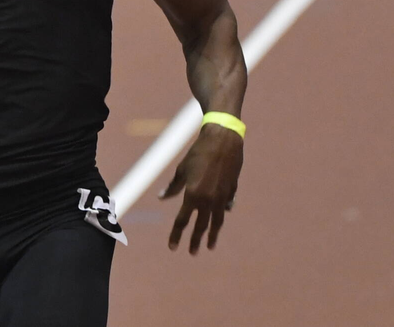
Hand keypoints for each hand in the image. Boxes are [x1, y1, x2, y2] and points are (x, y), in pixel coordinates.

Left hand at [159, 124, 243, 253]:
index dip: (176, 235)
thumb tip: (162, 197)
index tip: (173, 248)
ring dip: (212, 235)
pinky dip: (221, 214)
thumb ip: (173, 186)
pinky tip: (220, 219)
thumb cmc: (198, 153)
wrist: (223, 140)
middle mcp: (208, 200)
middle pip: (200, 226)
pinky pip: (225, 207)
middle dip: (195, 241)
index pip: (182, 221)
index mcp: (193, 195)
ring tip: (209, 246)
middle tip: (192, 253)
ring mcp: (222, 197)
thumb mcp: (182, 169)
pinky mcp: (232, 192)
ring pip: (216, 221)